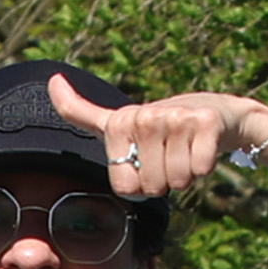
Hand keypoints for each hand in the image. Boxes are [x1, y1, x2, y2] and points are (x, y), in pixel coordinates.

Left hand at [45, 75, 267, 198]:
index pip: (125, 188)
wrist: (217, 112)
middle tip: (171, 154)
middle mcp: (144, 116)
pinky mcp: (205, 121)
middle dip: (165, 180)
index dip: (140, 185)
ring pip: (177, 181)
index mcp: (120, 123)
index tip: (146, 160)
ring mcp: (175, 117)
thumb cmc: (162, 126)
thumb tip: (51, 80)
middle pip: (152, 187)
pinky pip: (199, 170)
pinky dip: (204, 167)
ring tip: (186, 148)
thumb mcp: (119, 120)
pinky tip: (203, 146)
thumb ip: (81, 111)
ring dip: (185, 174)